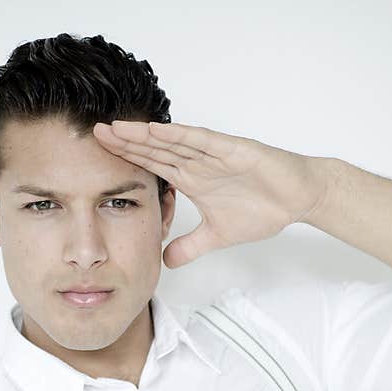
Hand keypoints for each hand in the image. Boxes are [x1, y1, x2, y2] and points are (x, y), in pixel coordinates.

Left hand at [92, 120, 326, 268]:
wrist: (297, 197)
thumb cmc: (263, 208)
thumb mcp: (217, 235)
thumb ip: (190, 246)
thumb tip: (166, 261)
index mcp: (192, 178)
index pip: (152, 166)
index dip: (126, 160)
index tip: (98, 157)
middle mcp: (198, 162)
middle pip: (155, 150)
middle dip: (126, 143)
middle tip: (94, 134)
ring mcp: (214, 155)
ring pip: (174, 142)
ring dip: (146, 135)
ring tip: (118, 129)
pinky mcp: (234, 151)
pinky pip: (204, 141)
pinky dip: (182, 136)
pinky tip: (159, 131)